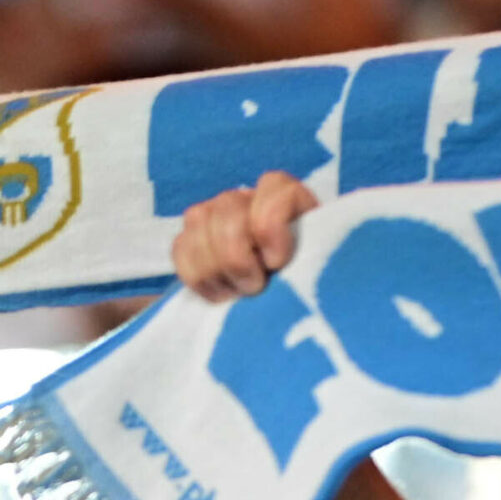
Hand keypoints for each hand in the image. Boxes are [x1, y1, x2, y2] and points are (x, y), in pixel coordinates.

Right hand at [171, 171, 318, 302]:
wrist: (286, 312)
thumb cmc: (307, 287)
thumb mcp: (320, 269)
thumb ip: (312, 253)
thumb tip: (281, 261)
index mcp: (288, 197)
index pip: (273, 186)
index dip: (269, 226)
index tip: (278, 263)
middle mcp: (249, 198)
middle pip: (227, 209)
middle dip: (237, 257)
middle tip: (256, 288)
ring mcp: (216, 214)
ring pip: (198, 222)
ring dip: (216, 269)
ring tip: (239, 294)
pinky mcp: (191, 238)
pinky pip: (180, 247)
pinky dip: (197, 275)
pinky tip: (220, 294)